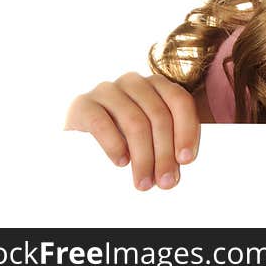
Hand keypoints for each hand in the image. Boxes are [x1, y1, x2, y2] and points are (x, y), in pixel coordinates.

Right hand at [64, 72, 200, 190]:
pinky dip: (114, 145)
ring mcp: (107, 90)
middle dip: (165, 153)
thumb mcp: (151, 133)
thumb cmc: (125, 136)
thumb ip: (170, 139)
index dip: (187, 130)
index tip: (187, 160)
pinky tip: (121, 163)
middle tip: (166, 182)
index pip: (180, 101)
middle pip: (158, 115)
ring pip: (134, 122)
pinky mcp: (82, 104)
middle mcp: (133, 81)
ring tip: (144, 183)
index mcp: (157, 84)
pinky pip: (102, 123)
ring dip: (143, 157)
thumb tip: (183, 163)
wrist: (78, 138)